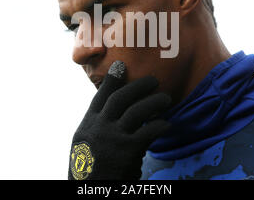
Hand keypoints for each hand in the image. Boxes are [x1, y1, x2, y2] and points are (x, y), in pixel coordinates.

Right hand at [68, 61, 170, 179]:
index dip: (112, 80)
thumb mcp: (87, 147)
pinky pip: (149, 131)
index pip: (100, 97)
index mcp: (86, 127)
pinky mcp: (127, 150)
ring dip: (154, 101)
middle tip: (153, 79)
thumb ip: (98, 130)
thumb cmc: (93, 173)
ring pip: (137, 110)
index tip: (121, 65)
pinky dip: (160, 125)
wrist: (92, 192)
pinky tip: (167, 124)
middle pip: (120, 98)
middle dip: (139, 86)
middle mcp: (98, 128)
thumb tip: (115, 116)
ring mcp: (112, 138)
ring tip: (167, 98)